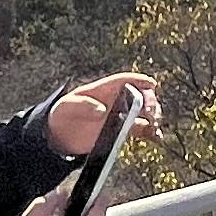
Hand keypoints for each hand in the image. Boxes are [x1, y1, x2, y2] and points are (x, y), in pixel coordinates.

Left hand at [45, 71, 163, 157]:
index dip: (139, 80)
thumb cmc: (63, 114)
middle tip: (150, 110)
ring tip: (154, 123)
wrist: (59, 135)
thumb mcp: (67, 106)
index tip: (151, 84)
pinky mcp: (120, 131)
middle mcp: (115, 101)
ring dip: (152, 115)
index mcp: (103, 89)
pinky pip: (140, 129)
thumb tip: (101, 110)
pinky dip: (150, 131)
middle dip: (149, 100)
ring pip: (143, 112)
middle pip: (139, 95)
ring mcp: (119, 116)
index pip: (124, 81)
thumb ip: (83, 105)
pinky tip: (155, 135)